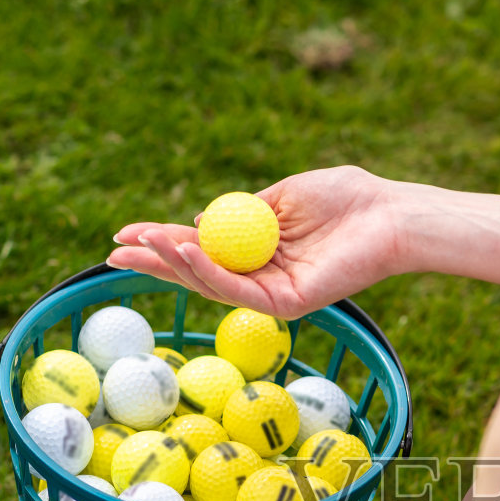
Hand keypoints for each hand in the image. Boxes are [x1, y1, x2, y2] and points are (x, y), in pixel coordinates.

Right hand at [107, 166, 405, 318]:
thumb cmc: (345, 199)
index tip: (126, 232)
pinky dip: (207, 271)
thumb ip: (242, 210)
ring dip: (172, 264)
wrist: (388, 215)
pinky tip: (182, 252)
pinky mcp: (288, 304)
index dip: (163, 243)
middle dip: (153, 262)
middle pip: (197, 274)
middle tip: (112, 252)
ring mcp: (273, 294)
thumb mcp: (282, 196)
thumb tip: (200, 220)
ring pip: (211, 284)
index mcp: (259, 250)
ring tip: (141, 245)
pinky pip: (238, 289)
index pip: (202, 250)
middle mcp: (262, 277)